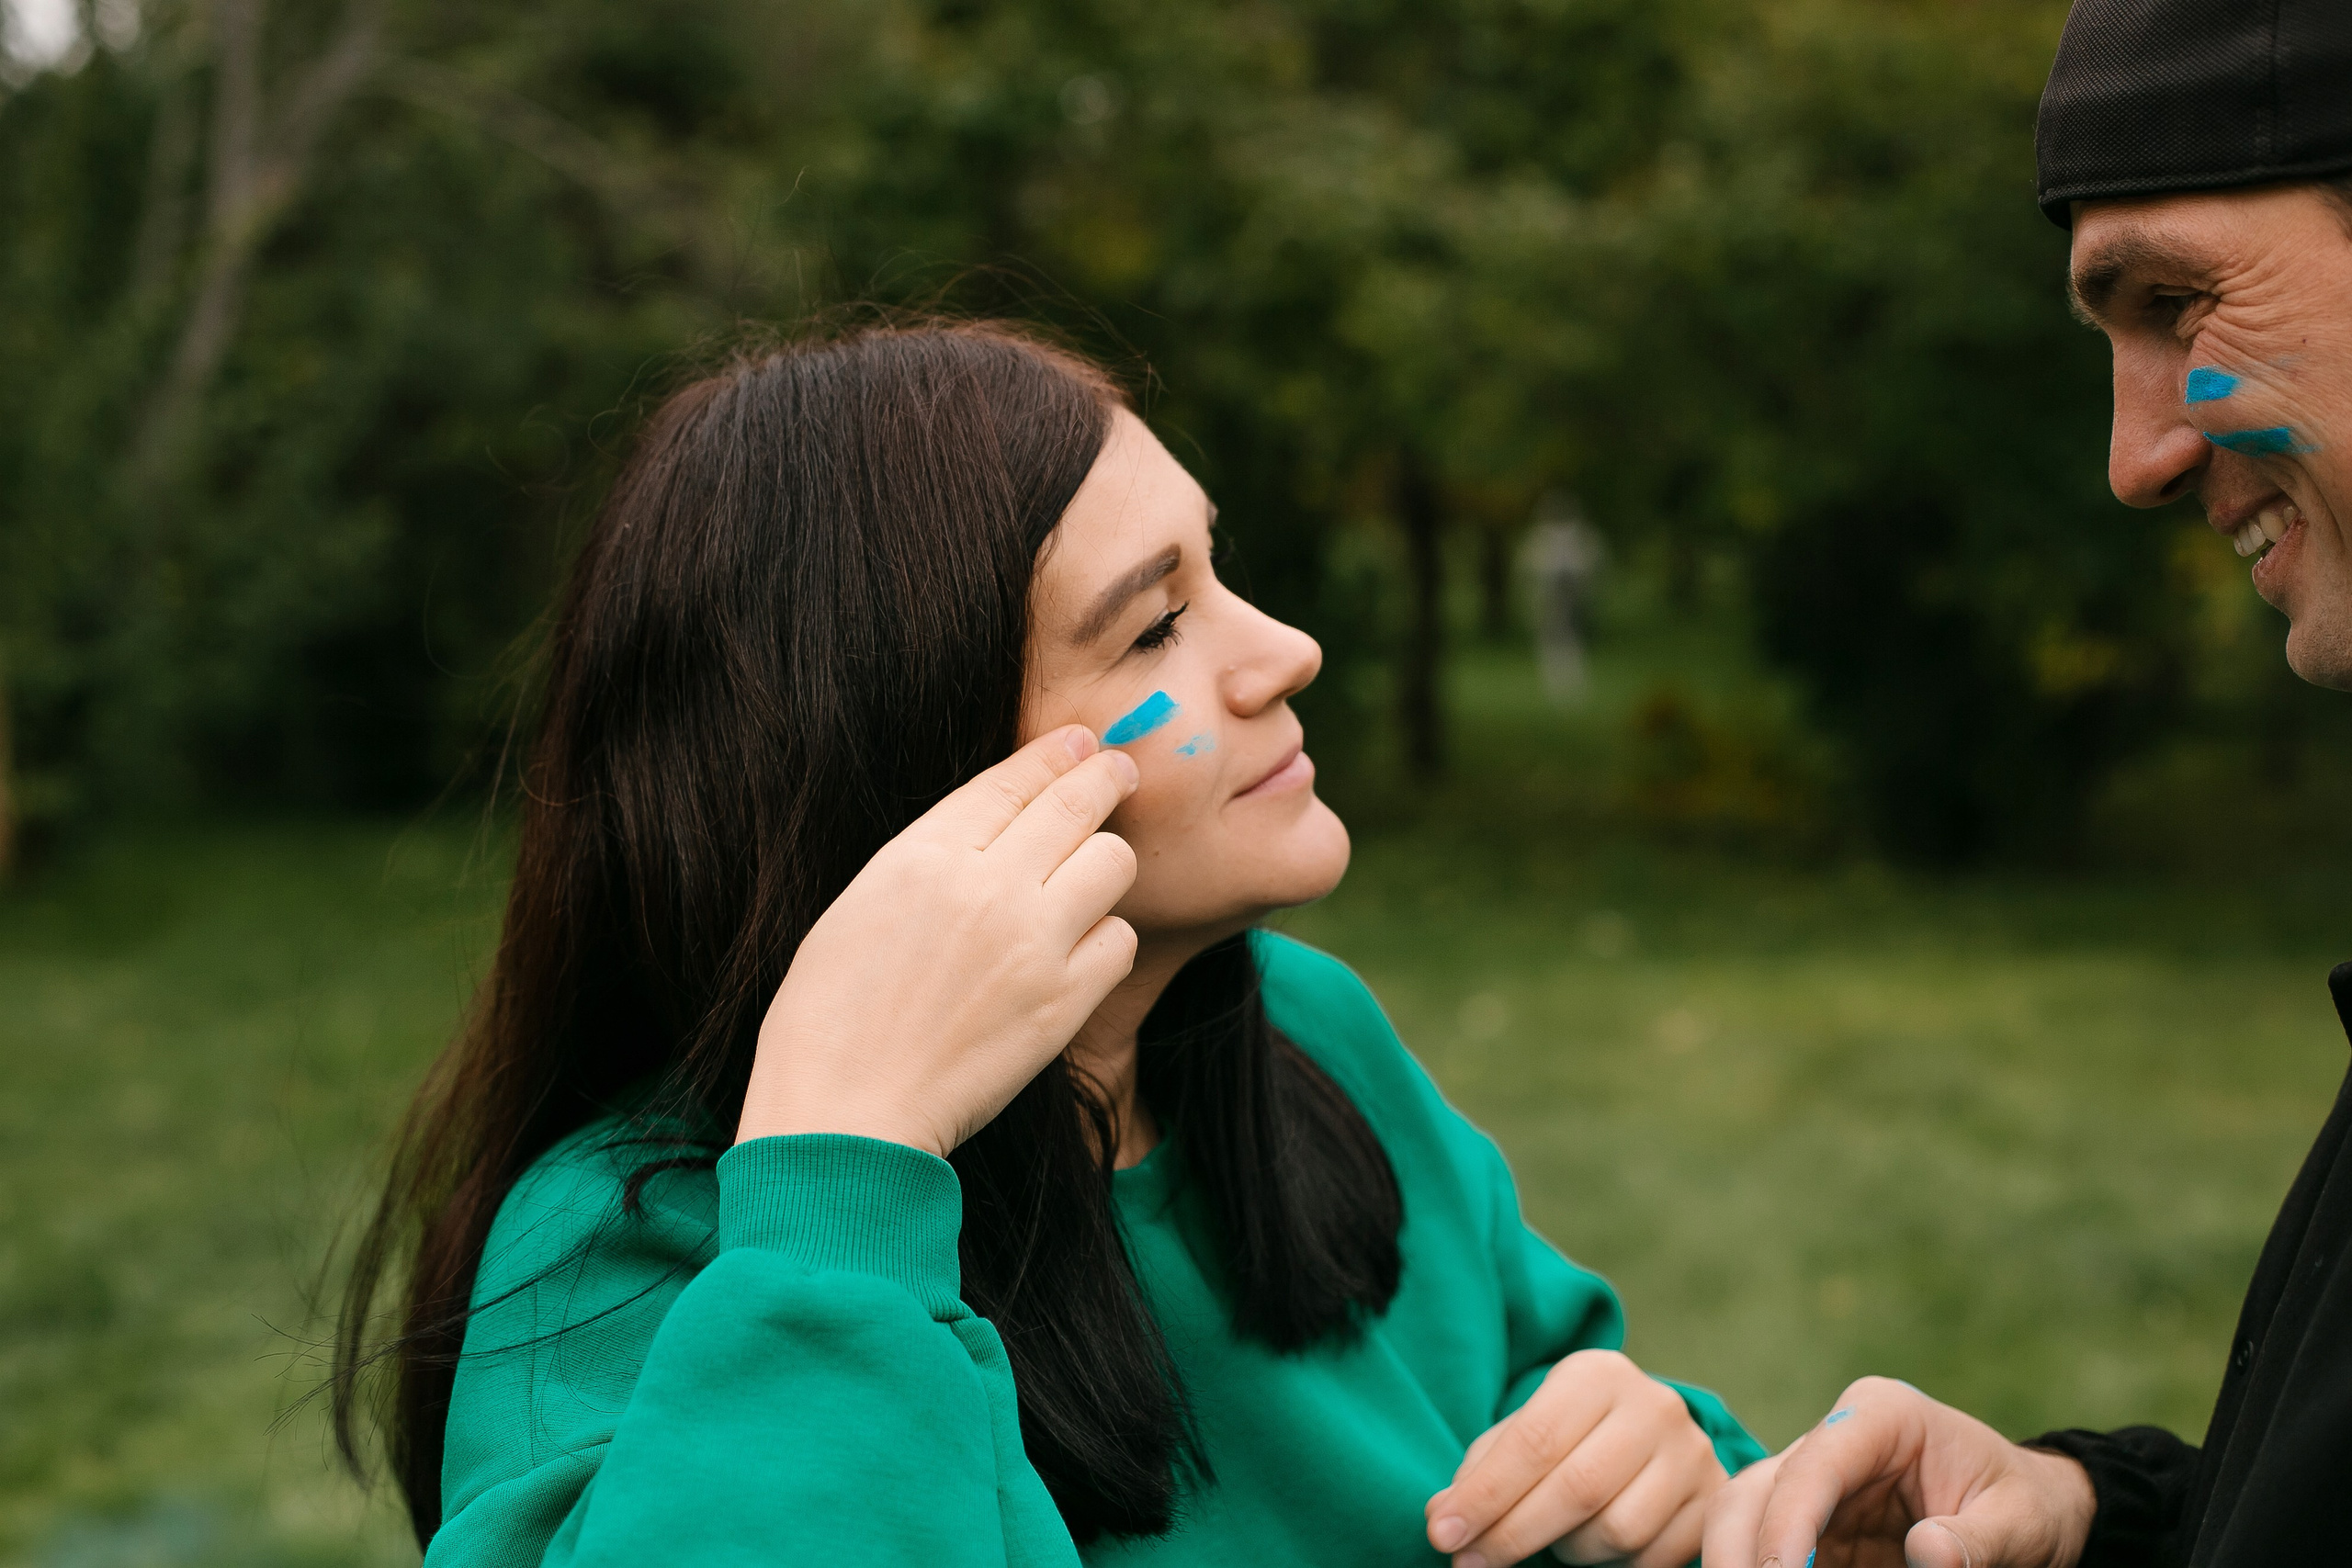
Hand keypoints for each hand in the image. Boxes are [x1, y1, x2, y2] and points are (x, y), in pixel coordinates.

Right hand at [736, 724, 1140, 1156]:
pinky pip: (1120, 940)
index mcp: (922, 855)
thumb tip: (997, 826)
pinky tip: (1078, 950)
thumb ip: (931, 858)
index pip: (1012, 780)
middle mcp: (986, 886)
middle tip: (1120, 772)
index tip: (1080, 742)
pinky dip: (1106, 939)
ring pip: (1114, 861)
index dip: (1055, 754)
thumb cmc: (829, 1018)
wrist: (844, 1115)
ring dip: (1104, 865)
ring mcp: (1033, 943)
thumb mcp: (860, 906)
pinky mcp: (1063, 1002)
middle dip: (1105, 779)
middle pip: (1078, 804)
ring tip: (1084, 880)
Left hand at [1426, 1349, 1728, 1567]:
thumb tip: (1443, 1520)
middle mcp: (1654, 1406)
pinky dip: (1612, 1566)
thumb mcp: (1521, 1437)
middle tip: (1470, 1563)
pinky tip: (1593, 1545)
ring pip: (1617, 1530)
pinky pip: (1652, 1558)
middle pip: (1577, 1489)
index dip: (1485, 1495)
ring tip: (1552, 1539)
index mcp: (1597, 1374)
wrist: (1644, 1437)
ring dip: (1568, 1550)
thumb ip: (1480, 1474)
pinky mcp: (1713, 1502)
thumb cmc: (1565, 1438)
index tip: (1443, 1535)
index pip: (1534, 1441)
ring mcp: (1692, 1454)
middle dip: (1513, 1534)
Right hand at [1700, 1377, 2095, 1567]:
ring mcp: (1817, 1487)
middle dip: (1737, 1549)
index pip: (1815, 1465)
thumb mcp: (2021, 1522)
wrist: (2027, 1514)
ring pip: (1743, 1521)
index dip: (1787, 1524)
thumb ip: (1979, 1540)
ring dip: (1740, 1562)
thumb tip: (1930, 1555)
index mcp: (1879, 1416)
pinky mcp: (1816, 1530)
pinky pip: (1773, 1555)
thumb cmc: (2026, 1506)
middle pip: (1755, 1490)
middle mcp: (1833, 1444)